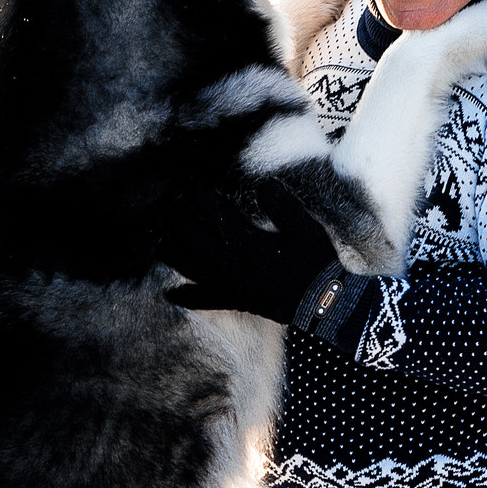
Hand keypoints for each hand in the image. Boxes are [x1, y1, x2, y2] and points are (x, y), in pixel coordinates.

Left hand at [160, 178, 340, 322]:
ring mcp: (228, 284)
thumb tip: (263, 184)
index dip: (198, 195)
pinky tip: (170, 295)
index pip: (212, 212)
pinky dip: (185, 298)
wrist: (323, 303)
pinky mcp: (233, 301)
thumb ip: (281, 203)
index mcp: (245, 241)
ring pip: (188, 267)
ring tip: (164, 240)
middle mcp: (229, 263)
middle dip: (178, 217)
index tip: (191, 184)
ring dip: (172, 252)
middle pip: (191, 236)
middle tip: (174, 205)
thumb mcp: (304, 225)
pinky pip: (202, 301)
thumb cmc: (315, 262)